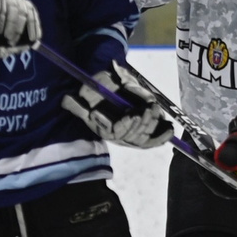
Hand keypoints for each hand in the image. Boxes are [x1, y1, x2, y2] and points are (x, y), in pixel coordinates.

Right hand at [60, 61, 176, 149]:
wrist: (106, 96)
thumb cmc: (96, 96)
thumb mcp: (84, 98)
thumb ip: (77, 102)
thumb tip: (67, 101)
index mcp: (105, 129)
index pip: (116, 132)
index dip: (125, 125)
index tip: (132, 114)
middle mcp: (119, 135)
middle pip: (133, 134)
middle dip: (143, 121)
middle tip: (150, 107)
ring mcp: (132, 136)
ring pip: (144, 135)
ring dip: (153, 123)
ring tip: (156, 109)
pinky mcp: (143, 135)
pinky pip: (153, 140)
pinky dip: (162, 136)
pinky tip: (170, 129)